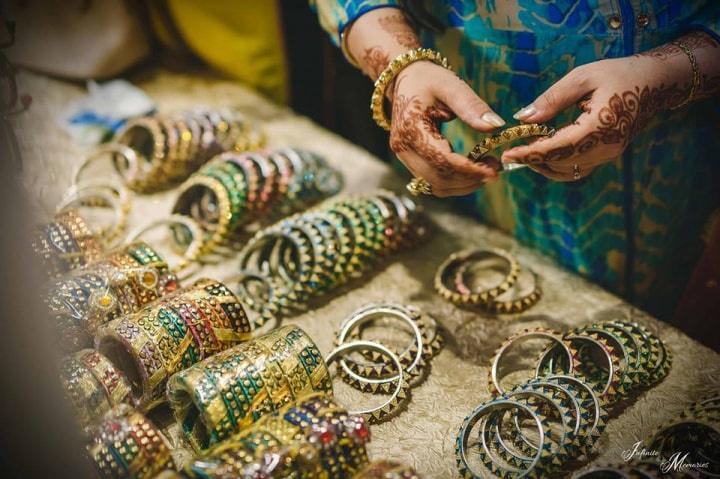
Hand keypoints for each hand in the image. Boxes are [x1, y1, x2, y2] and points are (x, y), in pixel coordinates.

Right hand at [388, 61, 504, 196]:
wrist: (405, 79)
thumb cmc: (428, 79)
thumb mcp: (452, 86)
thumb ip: (472, 107)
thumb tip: (497, 126)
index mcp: (411, 129)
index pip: (442, 160)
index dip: (470, 169)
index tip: (495, 170)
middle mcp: (403, 148)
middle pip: (438, 179)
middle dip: (469, 179)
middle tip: (495, 170)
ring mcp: (404, 157)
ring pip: (435, 185)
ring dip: (463, 184)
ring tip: (485, 170)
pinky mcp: (410, 161)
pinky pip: (432, 181)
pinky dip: (454, 182)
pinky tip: (471, 171)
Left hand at [502, 55, 688, 180]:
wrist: (653, 83)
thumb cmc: (617, 74)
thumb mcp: (582, 77)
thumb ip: (552, 99)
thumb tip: (523, 118)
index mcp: (600, 126)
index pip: (558, 148)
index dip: (530, 154)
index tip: (507, 154)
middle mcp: (606, 147)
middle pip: (560, 164)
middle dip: (532, 160)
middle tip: (509, 151)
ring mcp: (608, 154)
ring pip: (567, 171)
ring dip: (542, 165)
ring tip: (523, 152)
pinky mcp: (606, 155)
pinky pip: (576, 168)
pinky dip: (556, 165)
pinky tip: (542, 152)